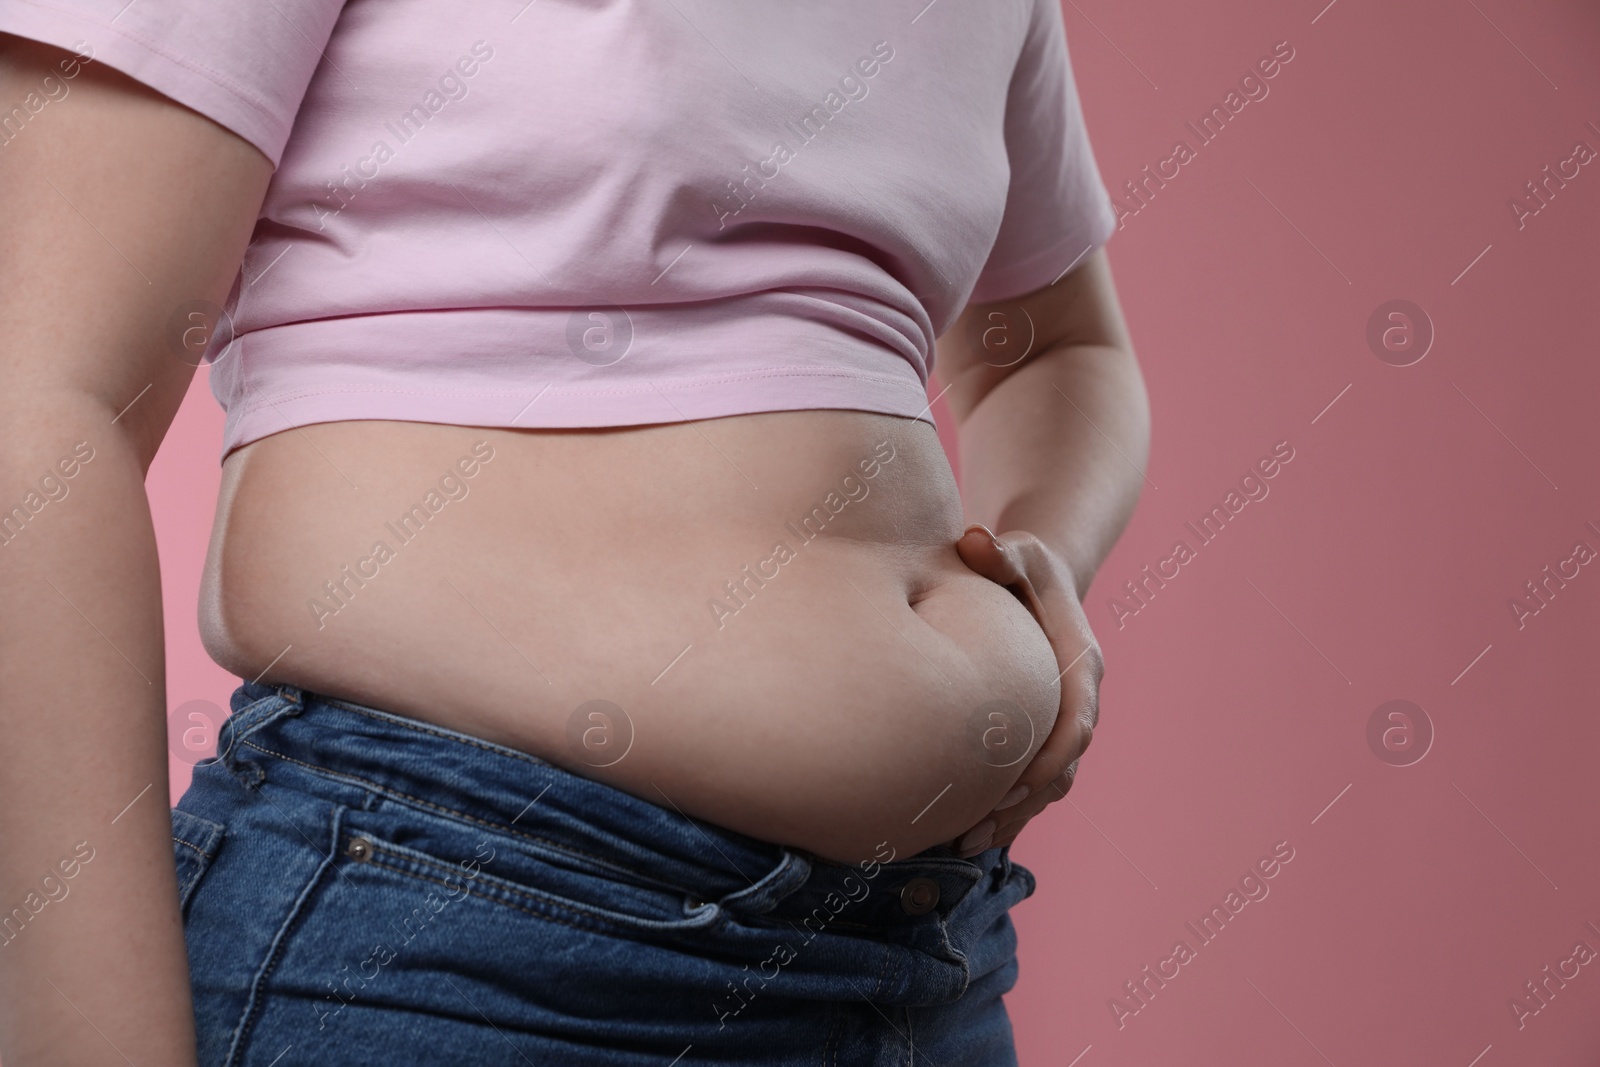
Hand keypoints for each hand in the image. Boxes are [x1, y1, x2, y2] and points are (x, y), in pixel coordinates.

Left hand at [950, 524, 1103, 856]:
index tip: (1008, 789)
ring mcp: (1062, 719)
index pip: (1074, 723)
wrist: (1036, 579)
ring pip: (1047, 784)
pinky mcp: (1041, 733)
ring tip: (963, 844)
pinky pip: (1030, 783)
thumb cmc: (1021, 565)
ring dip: (1010, 817)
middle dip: (1022, 804)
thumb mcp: (1017, 551)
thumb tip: (975, 540)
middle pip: (1061, 767)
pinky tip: (961, 834)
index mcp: (1079, 663)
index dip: (1046, 760)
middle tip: (973, 831)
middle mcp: (1078, 698)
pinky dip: (1002, 810)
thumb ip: (1000, 551)